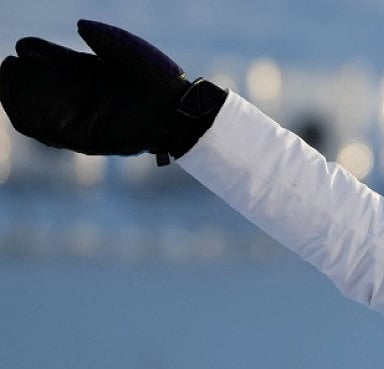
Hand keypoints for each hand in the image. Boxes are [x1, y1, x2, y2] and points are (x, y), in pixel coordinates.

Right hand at [0, 19, 225, 163]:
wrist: (178, 111)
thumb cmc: (158, 78)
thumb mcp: (128, 50)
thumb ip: (103, 38)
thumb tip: (78, 25)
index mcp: (91, 71)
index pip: (53, 61)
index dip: (36, 53)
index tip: (23, 47)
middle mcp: (84, 94)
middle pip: (41, 85)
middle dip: (19, 77)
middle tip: (6, 69)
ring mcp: (84, 117)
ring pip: (41, 110)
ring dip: (19, 100)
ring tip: (4, 86)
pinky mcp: (88, 140)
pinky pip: (53, 134)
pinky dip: (34, 123)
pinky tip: (19, 110)